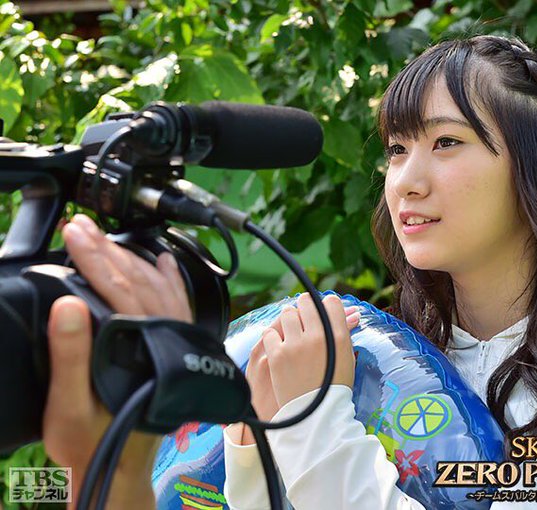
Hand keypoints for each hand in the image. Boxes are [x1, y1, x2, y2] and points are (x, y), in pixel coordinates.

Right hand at [42, 214, 192, 506]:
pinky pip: (177, 307)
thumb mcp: (69, 405)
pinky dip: (170, 282)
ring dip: (134, 260)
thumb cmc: (92, 440)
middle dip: (109, 251)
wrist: (119, 469)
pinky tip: (164, 262)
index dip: (95, 258)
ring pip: (160, 289)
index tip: (75, 233)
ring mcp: (173, 344)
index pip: (119, 290)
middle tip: (83, 226)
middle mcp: (165, 341)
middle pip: (139, 283)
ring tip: (109, 238)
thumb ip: (72, 355)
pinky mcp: (174, 350)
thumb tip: (69, 303)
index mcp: (140, 348)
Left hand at [226, 297, 359, 445]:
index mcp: (338, 337)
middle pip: (307, 303)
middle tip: (303, 316)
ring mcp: (295, 345)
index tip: (321, 312)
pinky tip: (279, 344)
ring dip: (289, 320)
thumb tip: (347, 313)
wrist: (315, 415)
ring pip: (287, 314)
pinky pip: (270, 332)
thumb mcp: (346, 357)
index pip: (331, 302)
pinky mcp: (277, 355)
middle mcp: (318, 337)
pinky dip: (273, 336)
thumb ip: (342, 333)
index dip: (325, 305)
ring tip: (291, 331)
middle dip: (305, 308)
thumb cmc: (333, 387)